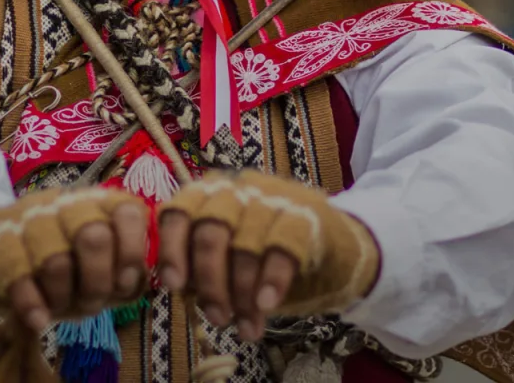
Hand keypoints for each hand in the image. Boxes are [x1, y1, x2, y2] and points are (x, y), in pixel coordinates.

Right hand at [0, 187, 148, 332]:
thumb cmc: (59, 267)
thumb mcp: (100, 273)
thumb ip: (128, 277)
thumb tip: (144, 282)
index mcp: (96, 204)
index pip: (128, 213)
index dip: (133, 254)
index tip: (124, 284)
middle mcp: (64, 204)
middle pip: (93, 237)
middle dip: (97, 283)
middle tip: (89, 302)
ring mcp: (26, 219)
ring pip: (55, 259)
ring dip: (63, 296)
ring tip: (59, 307)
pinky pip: (17, 274)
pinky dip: (32, 304)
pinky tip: (38, 320)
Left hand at [158, 171, 380, 341]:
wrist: (342, 250)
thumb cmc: (270, 257)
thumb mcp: (229, 262)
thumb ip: (203, 271)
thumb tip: (181, 293)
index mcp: (209, 195)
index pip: (177, 213)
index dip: (172, 249)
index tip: (175, 286)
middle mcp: (238, 189)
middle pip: (211, 231)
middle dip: (210, 281)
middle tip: (217, 318)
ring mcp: (274, 198)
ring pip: (246, 244)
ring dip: (242, 292)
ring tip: (244, 326)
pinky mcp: (308, 215)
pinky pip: (283, 247)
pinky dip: (271, 279)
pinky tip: (265, 305)